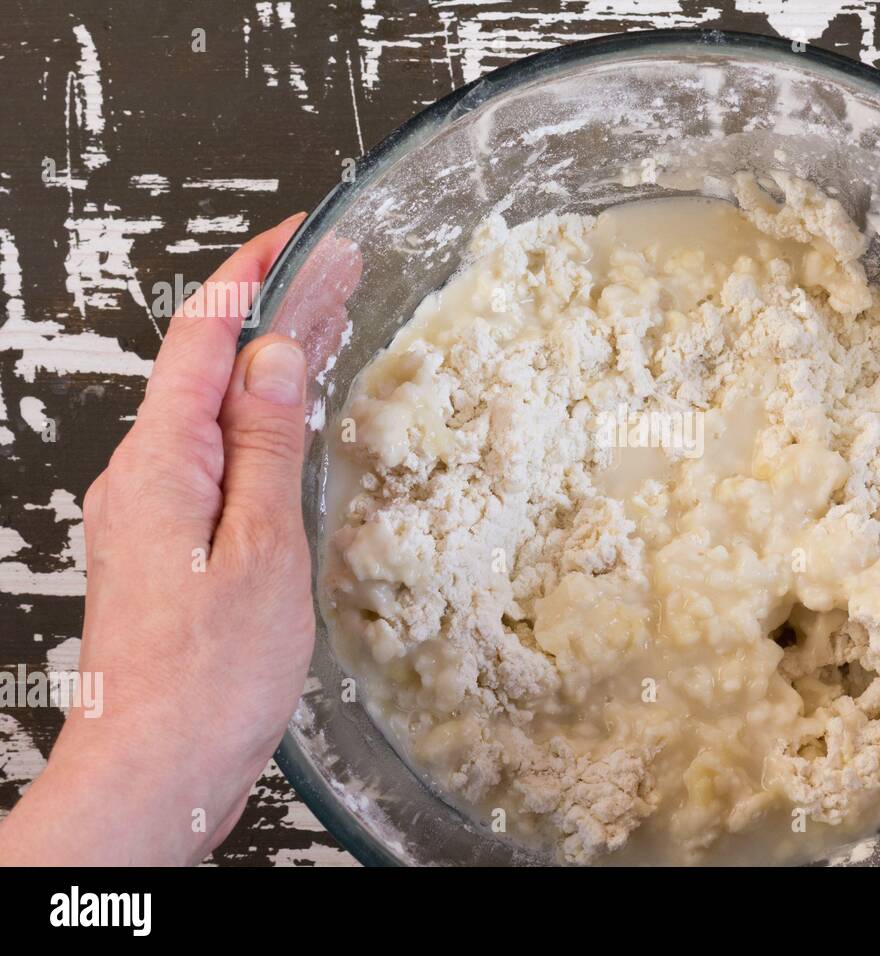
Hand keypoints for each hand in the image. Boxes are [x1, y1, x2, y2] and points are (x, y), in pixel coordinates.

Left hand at [0, 214, 314, 864]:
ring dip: (270, 362)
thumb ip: (263, 447)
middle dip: (275, 309)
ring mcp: (151, 510)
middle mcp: (143, 477)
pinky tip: (291, 417)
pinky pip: (214, 457)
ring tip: (328, 323)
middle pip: (212, 365)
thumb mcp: (260, 552)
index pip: (205, 335)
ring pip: (215, 409)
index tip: (301, 234)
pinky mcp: (168, 543)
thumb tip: (275, 358)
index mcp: (161, 465)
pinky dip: (259, 420)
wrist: (154, 771)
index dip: (254, 274)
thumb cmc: (205, 683)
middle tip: (338, 270)